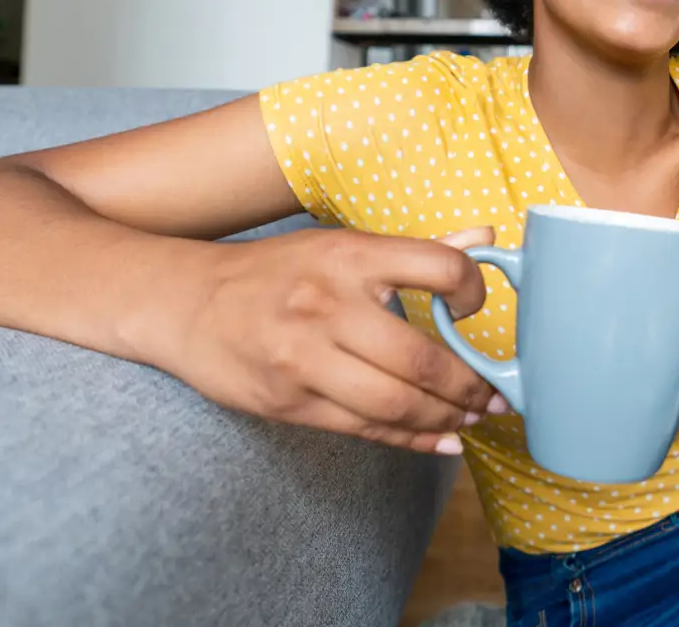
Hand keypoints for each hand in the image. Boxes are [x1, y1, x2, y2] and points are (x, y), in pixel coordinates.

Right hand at [163, 225, 505, 453]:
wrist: (185, 303)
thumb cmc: (274, 273)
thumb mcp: (339, 245)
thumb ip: (415, 251)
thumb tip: (487, 238)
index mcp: (348, 256)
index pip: (437, 267)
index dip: (473, 291)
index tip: (477, 310)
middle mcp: (326, 304)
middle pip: (421, 358)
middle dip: (468, 386)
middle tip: (492, 397)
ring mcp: (303, 357)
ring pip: (395, 404)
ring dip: (444, 419)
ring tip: (467, 420)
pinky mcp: (287, 401)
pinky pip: (363, 430)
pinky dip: (410, 440)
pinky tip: (438, 439)